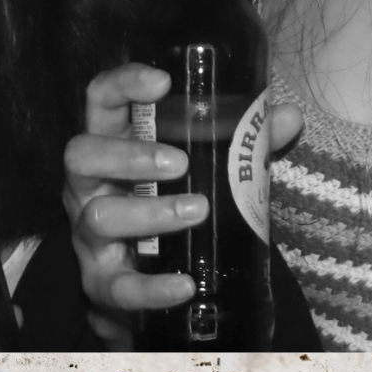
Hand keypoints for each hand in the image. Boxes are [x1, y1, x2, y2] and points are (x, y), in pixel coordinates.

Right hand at [64, 63, 302, 347]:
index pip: (100, 100)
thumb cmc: (171, 204)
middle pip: (82, 154)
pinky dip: (153, 288)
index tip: (162, 83)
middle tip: (179, 162)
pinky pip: (119, 287)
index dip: (123, 84)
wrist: (145, 289)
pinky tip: (184, 285)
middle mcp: (90, 185)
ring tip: (197, 211)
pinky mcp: (102, 284)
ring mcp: (90, 235)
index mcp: (113, 144)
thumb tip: (289, 117)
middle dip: (128, 155)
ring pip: (99, 217)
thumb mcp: (204, 169)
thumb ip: (243, 143)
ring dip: (149, 214)